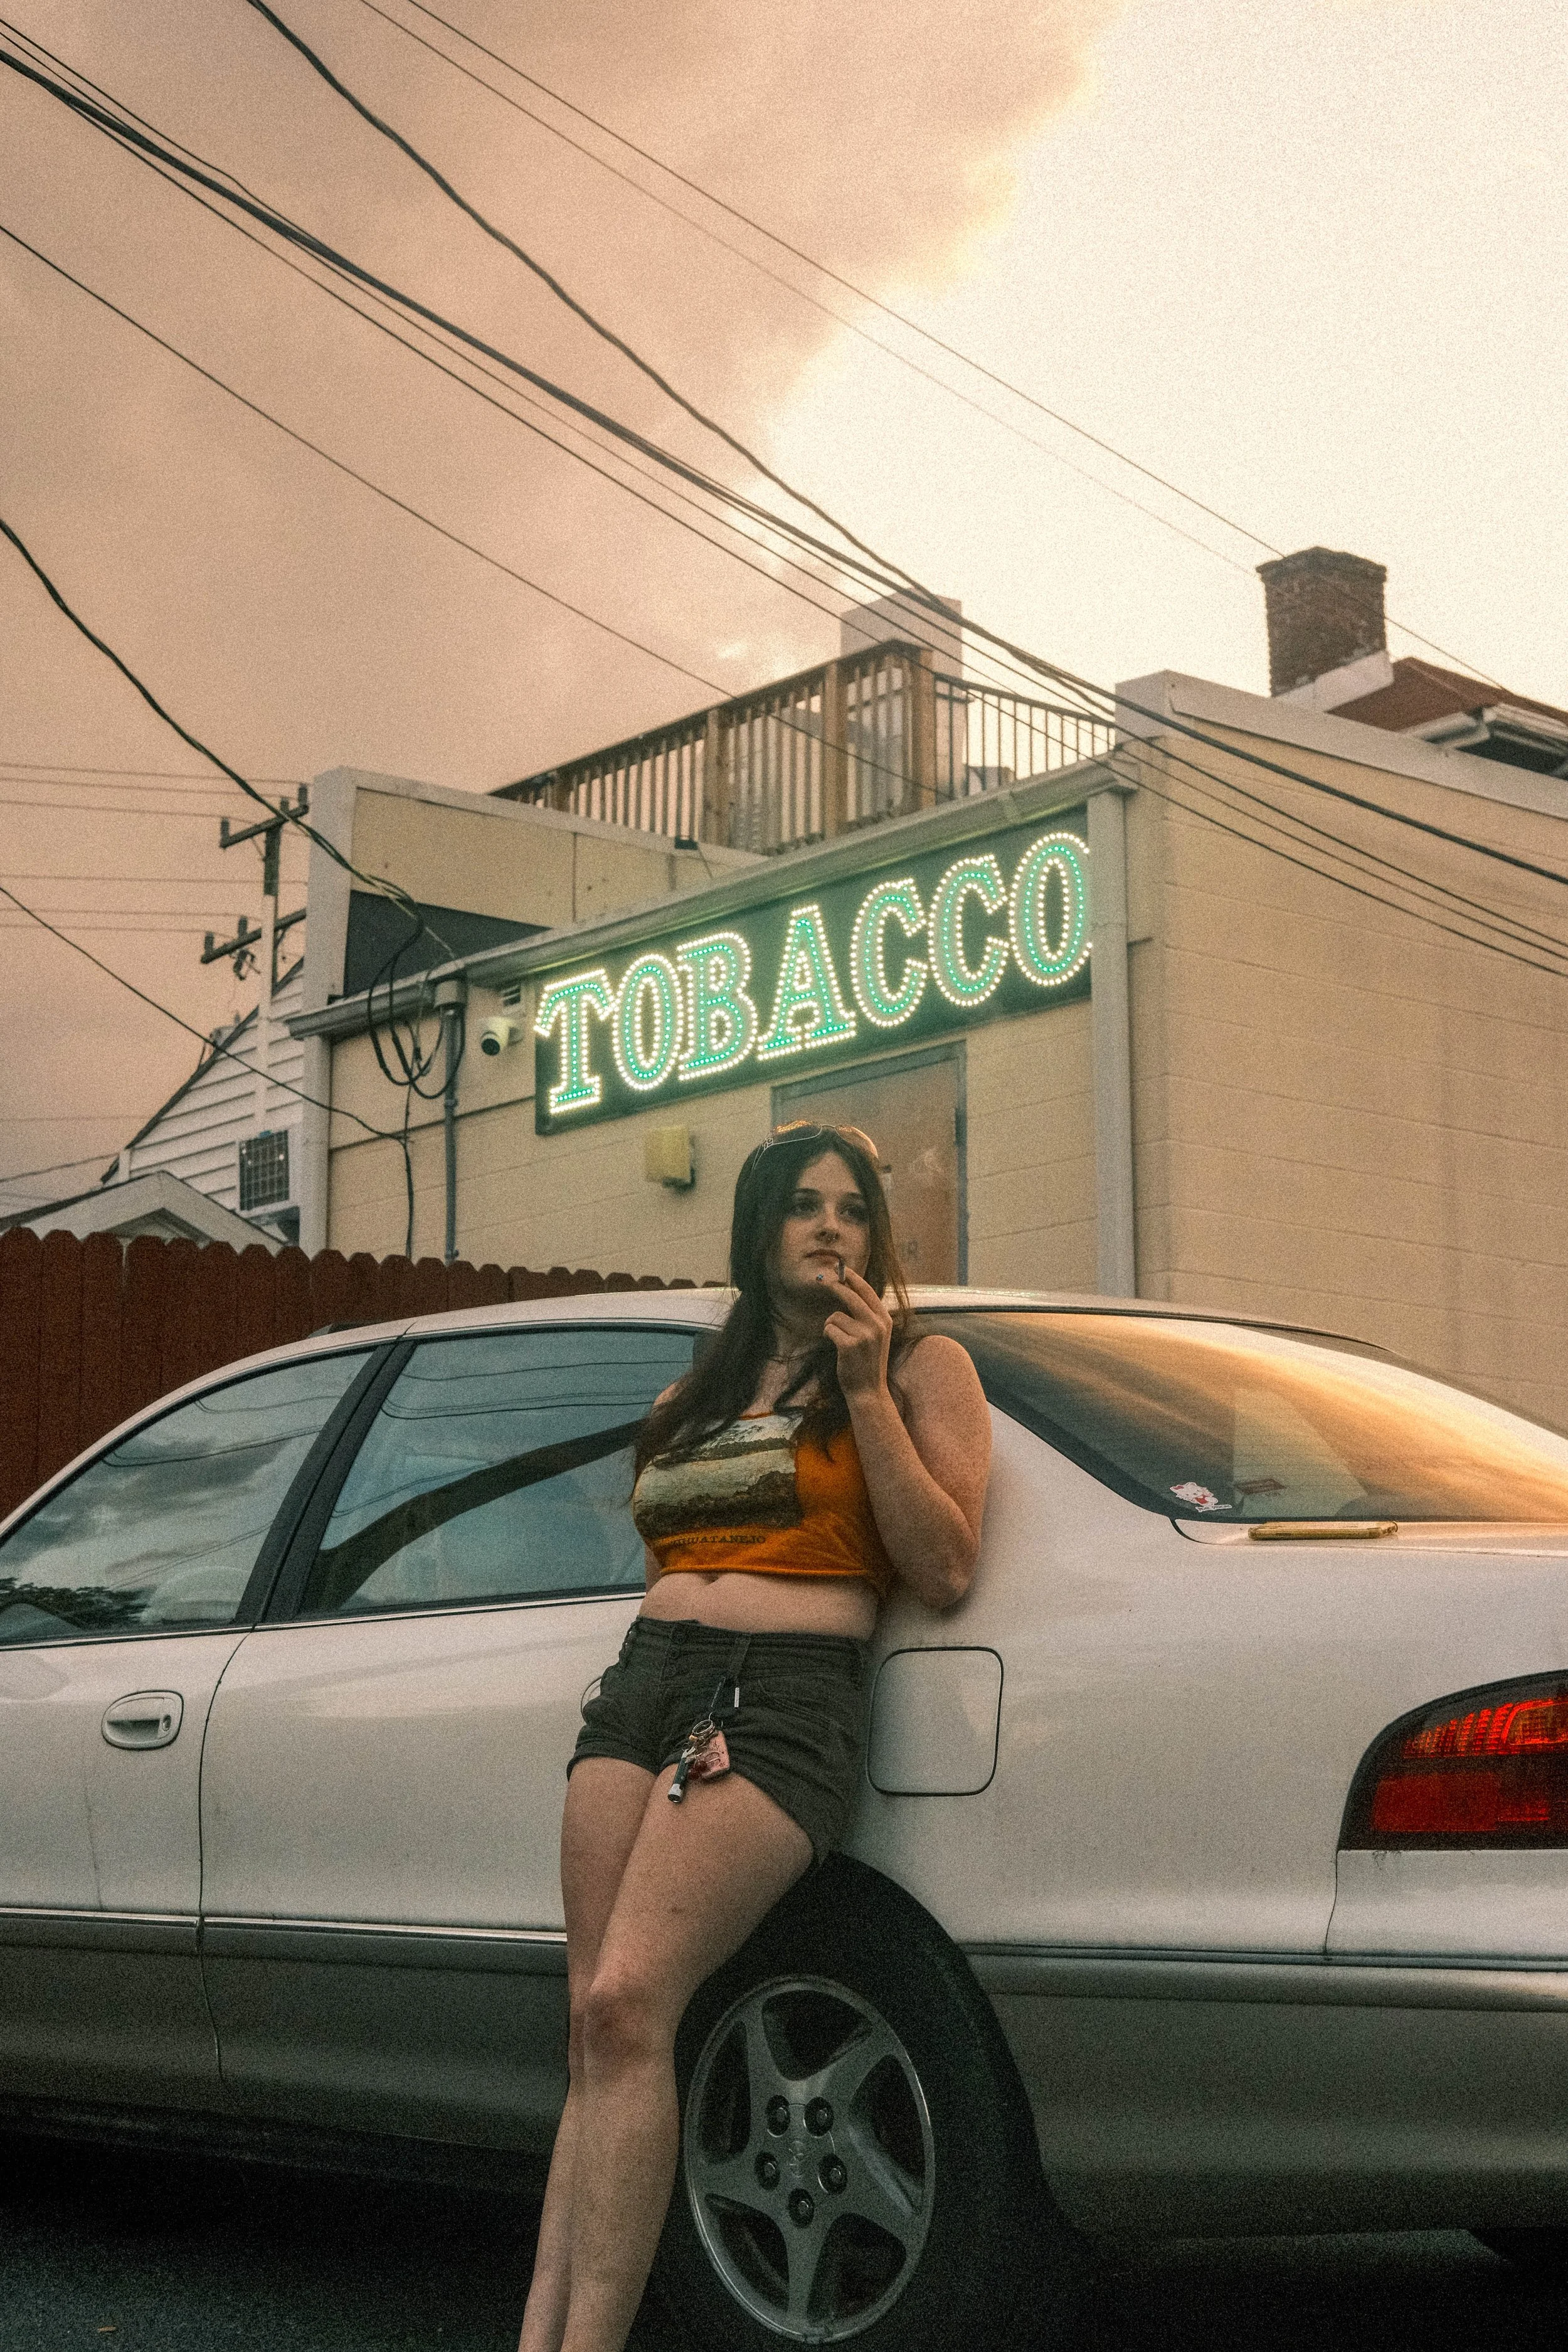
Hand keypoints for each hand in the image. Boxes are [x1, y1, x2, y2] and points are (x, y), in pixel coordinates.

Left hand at [817, 1264, 892, 1398]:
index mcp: (885, 1320)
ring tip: (838, 1339)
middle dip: (834, 1286)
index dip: (854, 1278)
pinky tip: (836, 1346)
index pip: (868, 1292)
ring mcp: (865, 1335)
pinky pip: (829, 1328)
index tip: (842, 1269)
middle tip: (821, 1280)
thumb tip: (851, 1291)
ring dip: (831, 1325)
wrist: (868, 1390)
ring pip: (836, 1316)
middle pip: (851, 1297)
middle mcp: (877, 1325)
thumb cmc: (868, 1361)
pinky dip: (828, 1335)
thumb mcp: (877, 1335)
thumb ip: (869, 1315)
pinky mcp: (850, 1345)